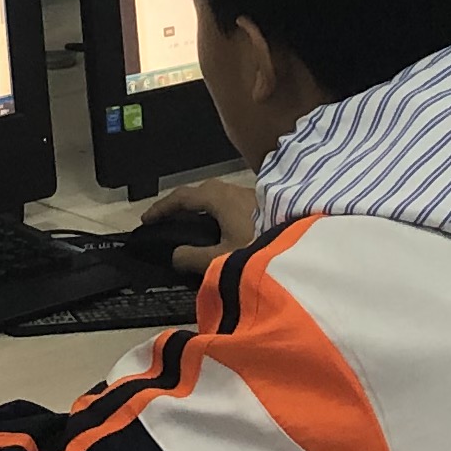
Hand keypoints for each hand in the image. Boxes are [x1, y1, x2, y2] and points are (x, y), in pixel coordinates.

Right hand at [138, 178, 257, 274]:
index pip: (182, 197)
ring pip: (218, 198)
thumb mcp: (221, 259)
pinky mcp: (264, 205)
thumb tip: (174, 255)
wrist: (304, 245)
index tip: (146, 220)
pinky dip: (217, 214)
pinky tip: (220, 232)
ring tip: (191, 229)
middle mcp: (233, 191)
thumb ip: (194, 257)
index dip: (161, 207)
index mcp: (219, 198)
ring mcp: (250, 195)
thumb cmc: (259, 248)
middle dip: (180, 206)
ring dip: (201, 210)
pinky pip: (230, 204)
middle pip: (200, 193)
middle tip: (166, 223)